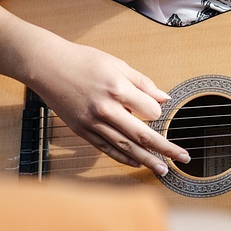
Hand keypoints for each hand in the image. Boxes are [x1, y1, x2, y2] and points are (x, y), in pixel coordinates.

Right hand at [29, 38, 189, 175]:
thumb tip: (165, 98)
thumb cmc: (83, 61)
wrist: (47, 66)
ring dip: (147, 160)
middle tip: (184, 157)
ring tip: (163, 169)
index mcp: (117, 89)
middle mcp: (105, 109)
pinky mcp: (82, 130)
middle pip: (142, 135)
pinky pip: (106, 148)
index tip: (157, 110)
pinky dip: (122, 158)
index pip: (150, 111)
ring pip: (125, 146)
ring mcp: (92, 122)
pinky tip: (137, 163)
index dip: (158, 112)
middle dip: (165, 148)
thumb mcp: (117, 65)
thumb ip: (143, 83)